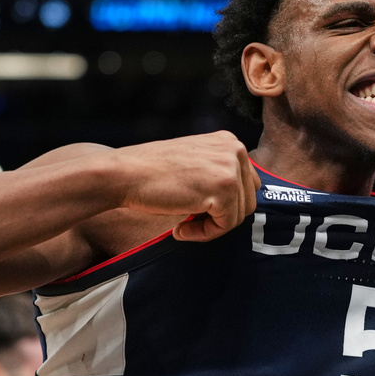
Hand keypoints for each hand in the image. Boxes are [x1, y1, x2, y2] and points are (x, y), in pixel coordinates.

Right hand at [116, 131, 260, 241]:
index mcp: (228, 141)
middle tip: (192, 221)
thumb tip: (238, 203)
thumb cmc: (152, 172)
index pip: (246, 183)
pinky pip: (226, 225)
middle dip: (222, 216)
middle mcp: (235, 149)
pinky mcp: (224, 189)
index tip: (199, 211)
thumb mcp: (195, 162)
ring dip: (212, 227)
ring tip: (184, 225)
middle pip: (248, 199)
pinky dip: (205, 234)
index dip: (225, 204)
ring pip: (239, 214)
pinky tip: (182, 228)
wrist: (126, 174)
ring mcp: (231, 168)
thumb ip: (218, 173)